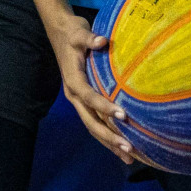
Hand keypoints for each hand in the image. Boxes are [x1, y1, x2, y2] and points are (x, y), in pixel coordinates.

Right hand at [46, 13, 153, 166]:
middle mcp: (74, 96)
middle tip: (129, 149)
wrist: (61, 34)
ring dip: (110, 142)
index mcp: (73, 81)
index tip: (123, 115)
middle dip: (109, 137)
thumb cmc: (72, 34)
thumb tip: (101, 41)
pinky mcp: (84, 102)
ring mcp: (78, 101)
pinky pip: (96, 122)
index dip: (104, 107)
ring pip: (93, 127)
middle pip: (91, 122)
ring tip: (129, 157)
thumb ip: (89, 39)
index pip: (89, 98)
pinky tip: (122, 146)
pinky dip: (108, 135)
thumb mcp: (79, 33)